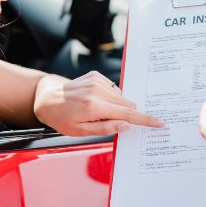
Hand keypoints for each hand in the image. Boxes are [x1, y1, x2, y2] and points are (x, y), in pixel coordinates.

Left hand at [33, 71, 164, 135]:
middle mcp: (97, 91)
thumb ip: (105, 129)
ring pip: (120, 96)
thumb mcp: (80, 132)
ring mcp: (96, 81)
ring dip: (115, 106)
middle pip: (127, 104)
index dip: (144, 120)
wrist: (46, 98)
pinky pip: (113, 89)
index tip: (159, 122)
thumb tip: (126, 125)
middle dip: (124, 114)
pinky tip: (95, 101)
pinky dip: (109, 97)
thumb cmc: (61, 118)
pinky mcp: (95, 75)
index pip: (127, 114)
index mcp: (93, 106)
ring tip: (96, 111)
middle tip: (107, 121)